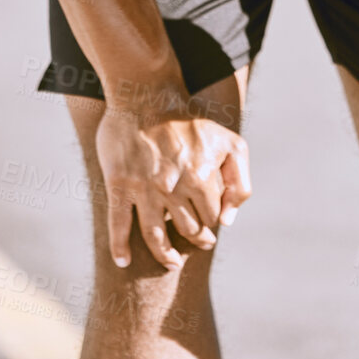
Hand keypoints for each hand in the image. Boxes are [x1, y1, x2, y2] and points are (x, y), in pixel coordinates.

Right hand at [94, 98, 251, 270]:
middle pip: (187, 230)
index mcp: (202, 179)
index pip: (212, 218)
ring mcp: (145, 189)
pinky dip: (120, 247)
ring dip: (164, 255)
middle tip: (197, 243)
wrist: (146, 95)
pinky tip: (123, 262)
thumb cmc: (189, 120)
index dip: (212, 223)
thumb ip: (239, 183)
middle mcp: (174, 189)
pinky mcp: (120, 185)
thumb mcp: (231, 143)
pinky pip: (118, 224)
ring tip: (170, 263)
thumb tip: (227, 221)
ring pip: (155, 235)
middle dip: (195, 241)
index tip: (209, 225)